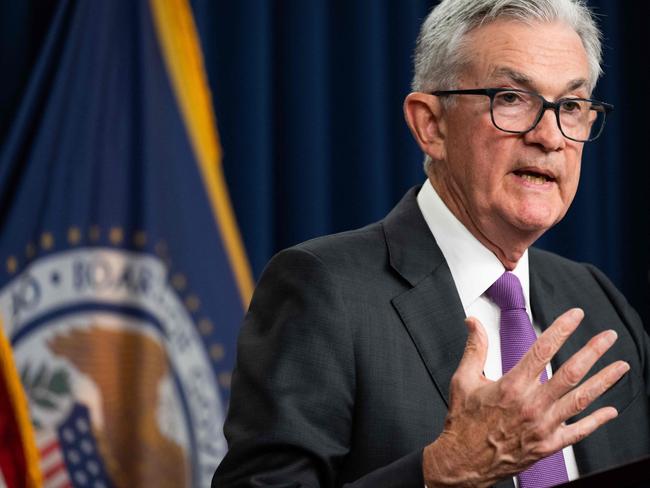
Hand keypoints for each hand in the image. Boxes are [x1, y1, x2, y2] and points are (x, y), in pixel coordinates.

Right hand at [422, 308, 629, 487]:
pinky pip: (579, 432)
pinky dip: (597, 421)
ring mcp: (543, 426)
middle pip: (570, 372)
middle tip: (607, 337)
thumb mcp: (464, 380)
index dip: (561, 329)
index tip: (574, 316)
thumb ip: (475, 349)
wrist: (465, 461)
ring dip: (604, 380)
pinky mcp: (548, 445)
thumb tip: (473, 323)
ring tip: (620, 366)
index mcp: (512, 386)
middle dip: (593, 351)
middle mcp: (531, 405)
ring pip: (581, 399)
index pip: (542, 350)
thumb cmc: (464, 423)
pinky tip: (610, 410)